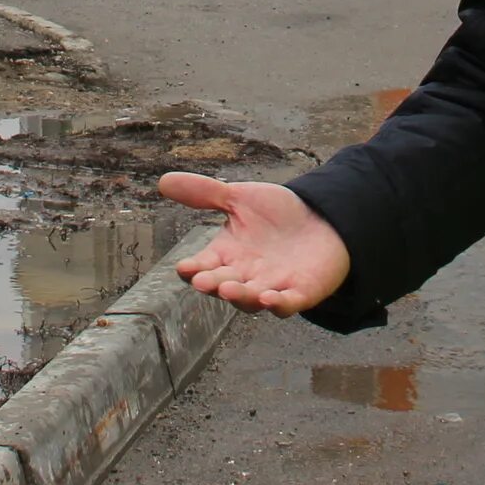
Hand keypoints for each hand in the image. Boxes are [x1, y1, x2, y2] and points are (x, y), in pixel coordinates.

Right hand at [159, 174, 350, 314]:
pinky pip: (287, 304)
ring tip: (228, 290)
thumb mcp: (239, 198)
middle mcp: (245, 276)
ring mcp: (272, 287)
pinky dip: (278, 304)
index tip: (183, 267)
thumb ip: (205, 193)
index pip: (203, 266)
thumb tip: (163, 181)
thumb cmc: (276, 214)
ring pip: (251, 300)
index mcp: (226, 256)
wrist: (322, 219)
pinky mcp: (300, 293)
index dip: (193, 269)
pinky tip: (269, 299)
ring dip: (240, 297)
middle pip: (224, 285)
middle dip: (213, 284)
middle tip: (202, 281)